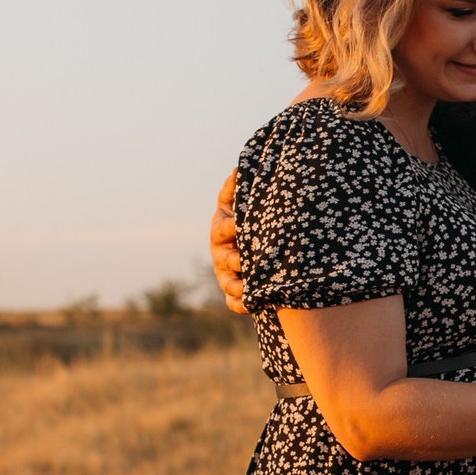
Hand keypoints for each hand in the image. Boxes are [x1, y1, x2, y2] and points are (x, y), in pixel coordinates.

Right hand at [210, 173, 245, 313]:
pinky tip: (255, 304)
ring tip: (252, 288)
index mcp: (220, 231)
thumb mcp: (235, 203)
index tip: (242, 225)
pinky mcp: (231, 293)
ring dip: (240, 287)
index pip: (224, 230)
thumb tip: (237, 169)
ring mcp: (225, 275)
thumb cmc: (239, 219)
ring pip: (229, 284)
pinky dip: (242, 305)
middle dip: (237, 260)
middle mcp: (220, 255)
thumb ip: (234, 190)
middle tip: (250, 260)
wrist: (240, 244)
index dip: (233, 228)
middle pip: (227, 260)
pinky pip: (233, 302)